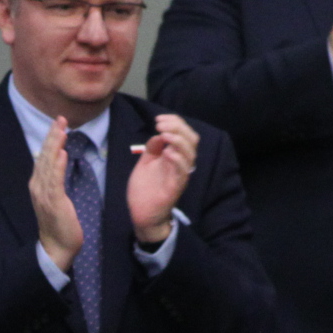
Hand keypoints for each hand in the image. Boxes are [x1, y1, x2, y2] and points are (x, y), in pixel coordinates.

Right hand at [28, 115, 84, 272]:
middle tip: (60, 118)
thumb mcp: (55, 197)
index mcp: (38, 184)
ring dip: (55, 145)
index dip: (50, 139)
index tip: (58, 123)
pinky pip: (55, 181)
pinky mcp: (53, 202)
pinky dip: (57, 166)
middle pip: (44, 156)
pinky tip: (62, 153)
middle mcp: (37, 187)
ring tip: (61, 129)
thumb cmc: (59, 224)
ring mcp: (43, 194)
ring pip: (48, 165)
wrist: (57, 247)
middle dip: (52, 136)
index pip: (43, 156)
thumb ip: (54, 180)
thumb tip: (56, 161)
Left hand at [126, 115, 196, 244]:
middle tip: (160, 124)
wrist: (142, 214)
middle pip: (191, 140)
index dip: (175, 122)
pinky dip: (177, 160)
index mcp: (175, 156)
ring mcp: (180, 175)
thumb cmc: (145, 189)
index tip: (159, 118)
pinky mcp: (176, 187)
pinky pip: (182, 172)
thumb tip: (157, 134)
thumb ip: (152, 149)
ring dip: (178, 141)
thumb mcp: (146, 163)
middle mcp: (181, 164)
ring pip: (190, 154)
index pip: (184, 134)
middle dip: (178, 128)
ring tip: (164, 135)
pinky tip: (167, 153)